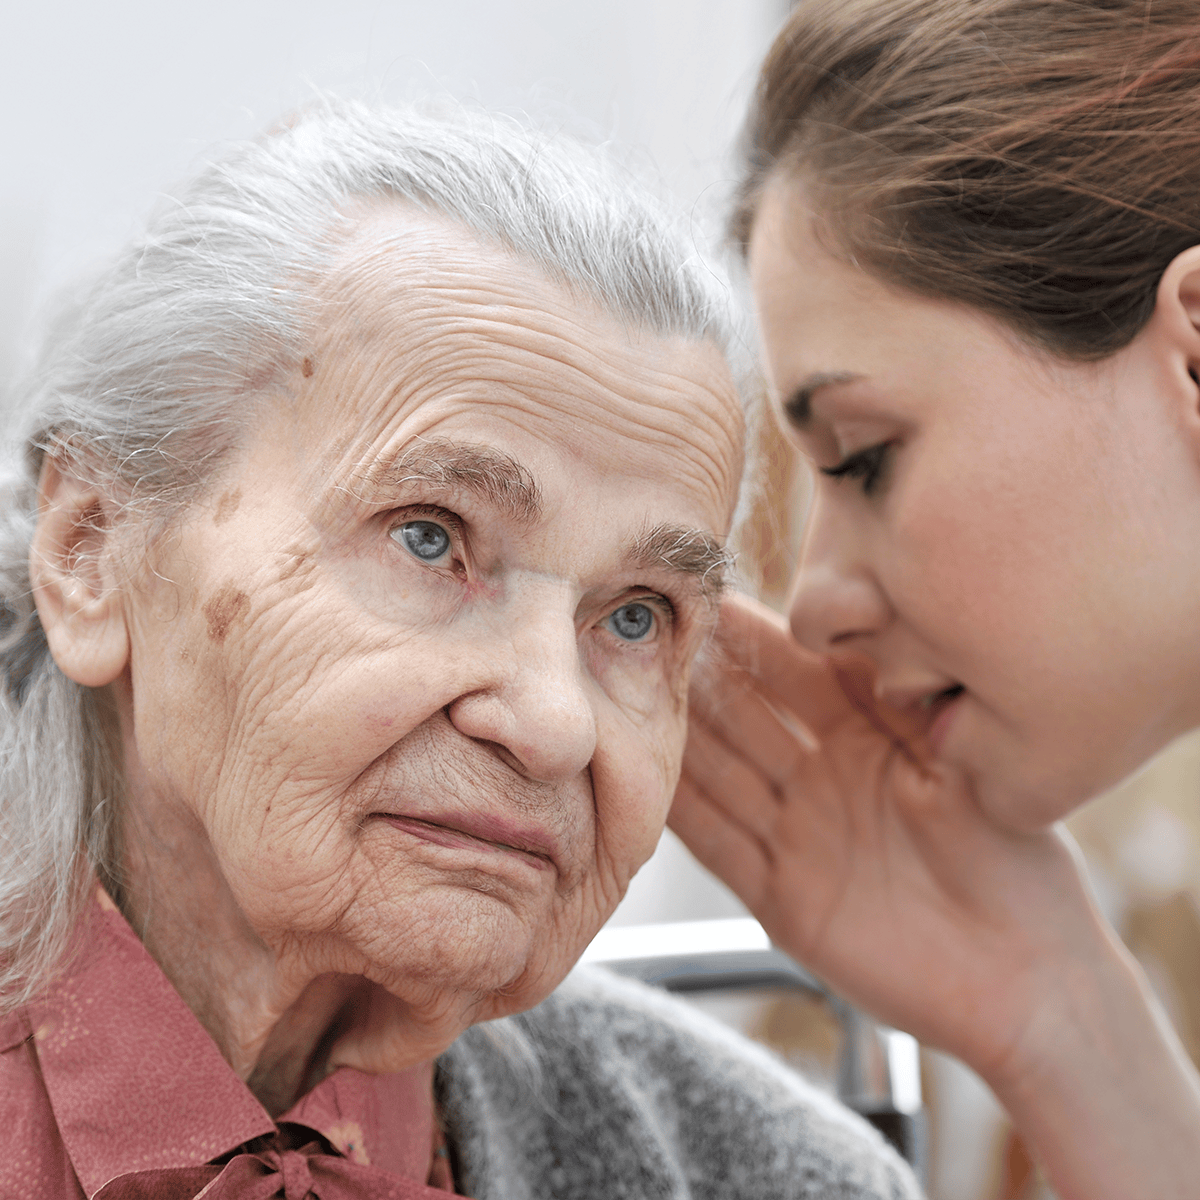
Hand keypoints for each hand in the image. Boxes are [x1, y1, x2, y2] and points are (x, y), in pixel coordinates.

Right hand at [672, 594, 1097, 1073]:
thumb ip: (900, 703)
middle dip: (699, 677)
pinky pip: (719, 847)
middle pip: (746, 719)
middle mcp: (824, 781)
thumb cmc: (1020, 867)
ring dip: (679, 739)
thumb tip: (853, 626)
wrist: (1028, 983)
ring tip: (628, 693)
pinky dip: (680, 817)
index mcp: (868, 739)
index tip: (708, 599)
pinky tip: (643, 781)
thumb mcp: (961, 766)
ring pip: (721, 776)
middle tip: (645, 634)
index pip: (796, 673)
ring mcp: (800, 839)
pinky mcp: (783, 900)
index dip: (753, 638)